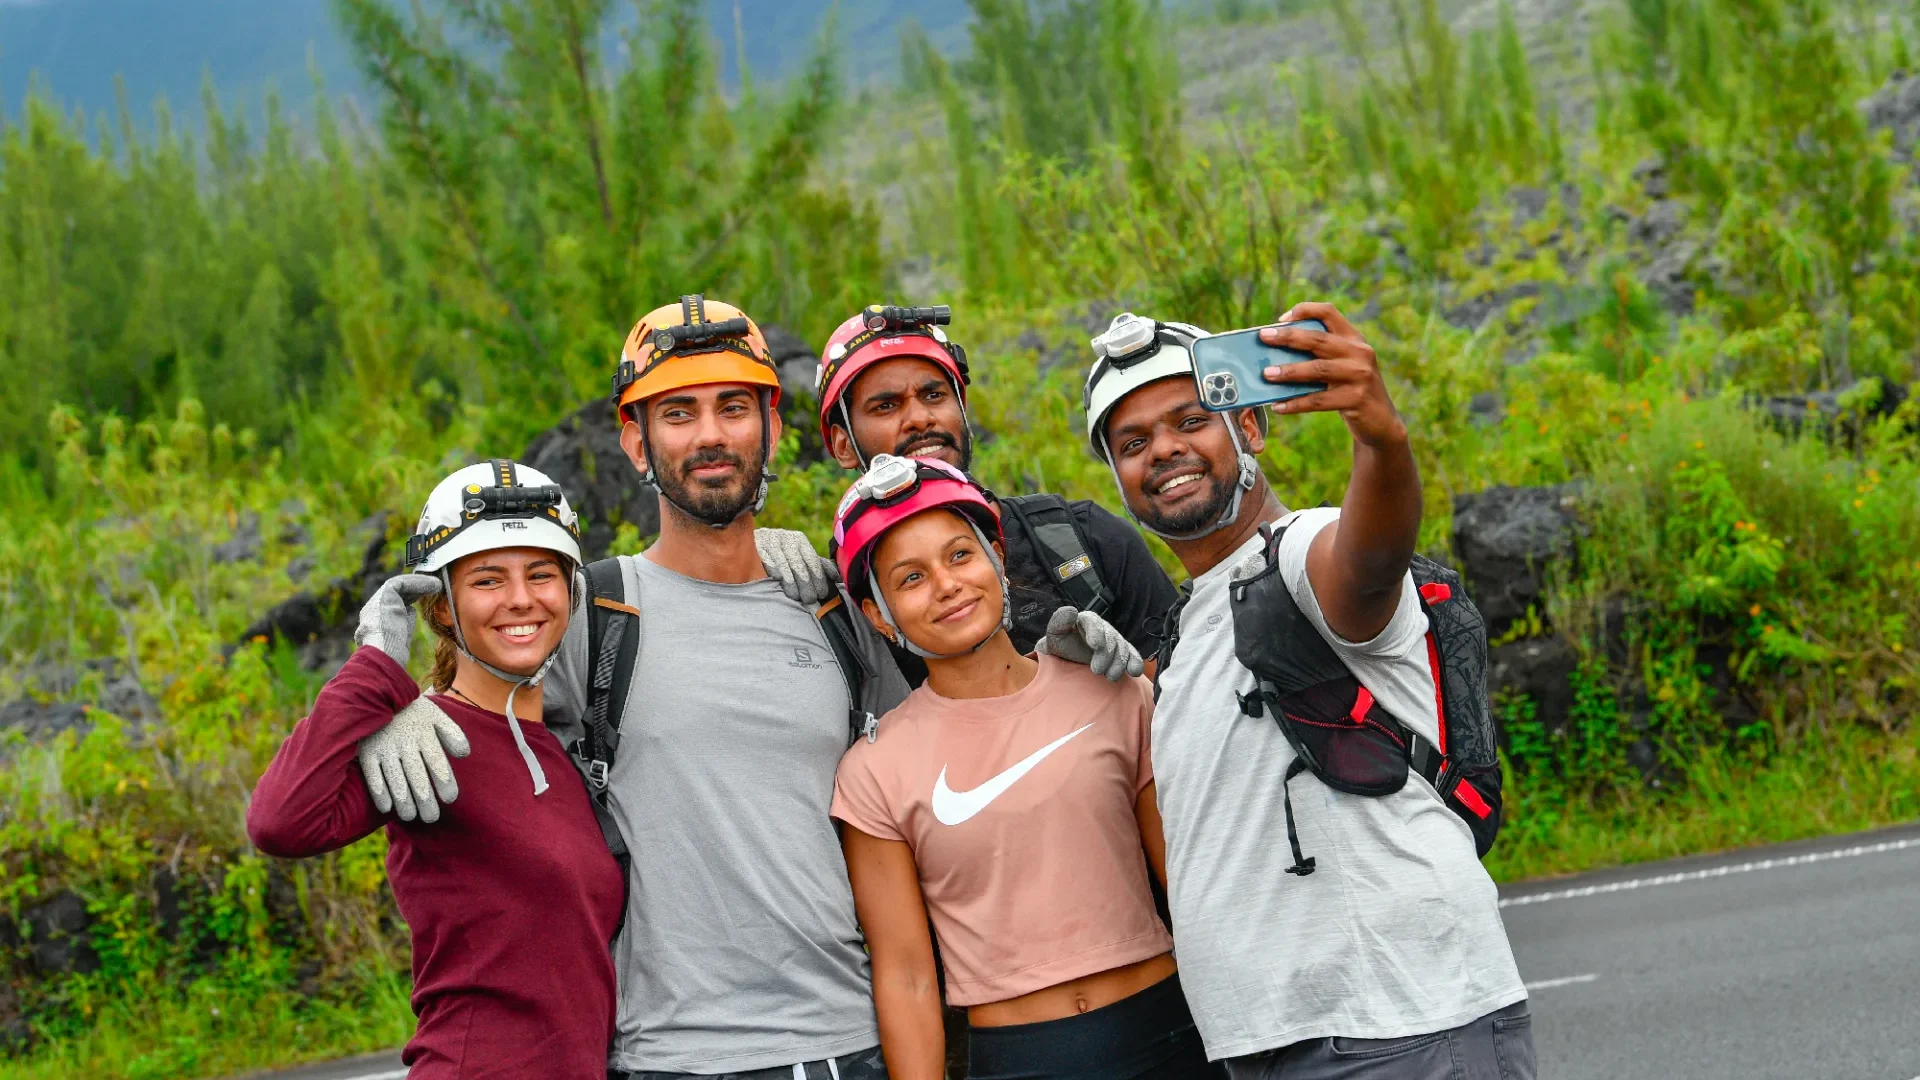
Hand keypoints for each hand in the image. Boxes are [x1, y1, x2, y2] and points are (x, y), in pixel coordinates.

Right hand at [353, 573, 442, 666]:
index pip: (390, 609)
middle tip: (432, 589)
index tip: (423, 601)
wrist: (384, 654)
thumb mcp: (400, 640)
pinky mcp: (383, 596)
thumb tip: (410, 612)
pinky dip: (417, 582)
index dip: (408, 602)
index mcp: (372, 625)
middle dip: (414, 591)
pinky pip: (400, 583)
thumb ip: (403, 625)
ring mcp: (375, 604)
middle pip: (394, 596)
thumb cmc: (394, 656)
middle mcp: (371, 612)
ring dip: (418, 585)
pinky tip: (432, 585)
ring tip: (436, 585)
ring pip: (397, 588)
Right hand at [357, 695, 470, 822]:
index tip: (450, 798)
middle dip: (426, 800)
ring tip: (412, 817)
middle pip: (417, 776)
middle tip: (431, 817)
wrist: (379, 694)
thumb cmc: (414, 712)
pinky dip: (380, 793)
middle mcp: (405, 742)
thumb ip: (453, 734)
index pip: (437, 762)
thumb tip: (464, 754)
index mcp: (424, 734)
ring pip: (396, 780)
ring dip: (404, 802)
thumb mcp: (436, 716)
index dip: (444, 782)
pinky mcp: (367, 752)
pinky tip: (388, 808)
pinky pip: (373, 776)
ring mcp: (384, 748)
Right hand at [756, 527, 839, 604]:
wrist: (746, 544)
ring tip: (796, 596)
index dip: (818, 576)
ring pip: (783, 563)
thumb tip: (838, 578)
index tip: (822, 593)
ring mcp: (769, 540)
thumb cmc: (780, 557)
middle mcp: (785, 537)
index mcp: (798, 539)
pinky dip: (773, 570)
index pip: (811, 559)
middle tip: (811, 599)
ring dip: (791, 581)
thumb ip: (818, 566)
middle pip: (798, 563)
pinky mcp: (755, 545)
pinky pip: (766, 559)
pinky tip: (777, 581)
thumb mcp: (799, 558)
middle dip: (806, 582)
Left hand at [1035, 607, 1144, 681]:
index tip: (1095, 644)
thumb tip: (1071, 611)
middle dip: (1106, 655)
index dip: (1096, 632)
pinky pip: (1132, 655)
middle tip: (1097, 670)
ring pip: (1122, 649)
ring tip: (1111, 677)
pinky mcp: (1123, 652)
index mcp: (1087, 620)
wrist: (1068, 659)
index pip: (1094, 623)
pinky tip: (1134, 672)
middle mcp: (1103, 628)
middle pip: (1110, 638)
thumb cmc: (1060, 646)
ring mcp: (1115, 640)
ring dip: (1118, 663)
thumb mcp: (1054, 634)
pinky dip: (1134, 662)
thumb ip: (1059, 622)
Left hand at [1259, 302, 1406, 447]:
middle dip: (1288, 337)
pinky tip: (1278, 406)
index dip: (1304, 310)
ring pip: (1318, 369)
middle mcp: (1359, 352)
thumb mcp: (1342, 366)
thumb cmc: (1350, 390)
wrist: (1381, 422)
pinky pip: (1318, 400)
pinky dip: (1296, 403)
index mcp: (1354, 338)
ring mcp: (1360, 375)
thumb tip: (1274, 355)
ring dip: (1289, 371)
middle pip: (1318, 339)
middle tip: (1263, 337)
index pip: (1329, 312)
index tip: (1281, 319)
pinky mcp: (1356, 399)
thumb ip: (1320, 356)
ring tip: (1266, 374)